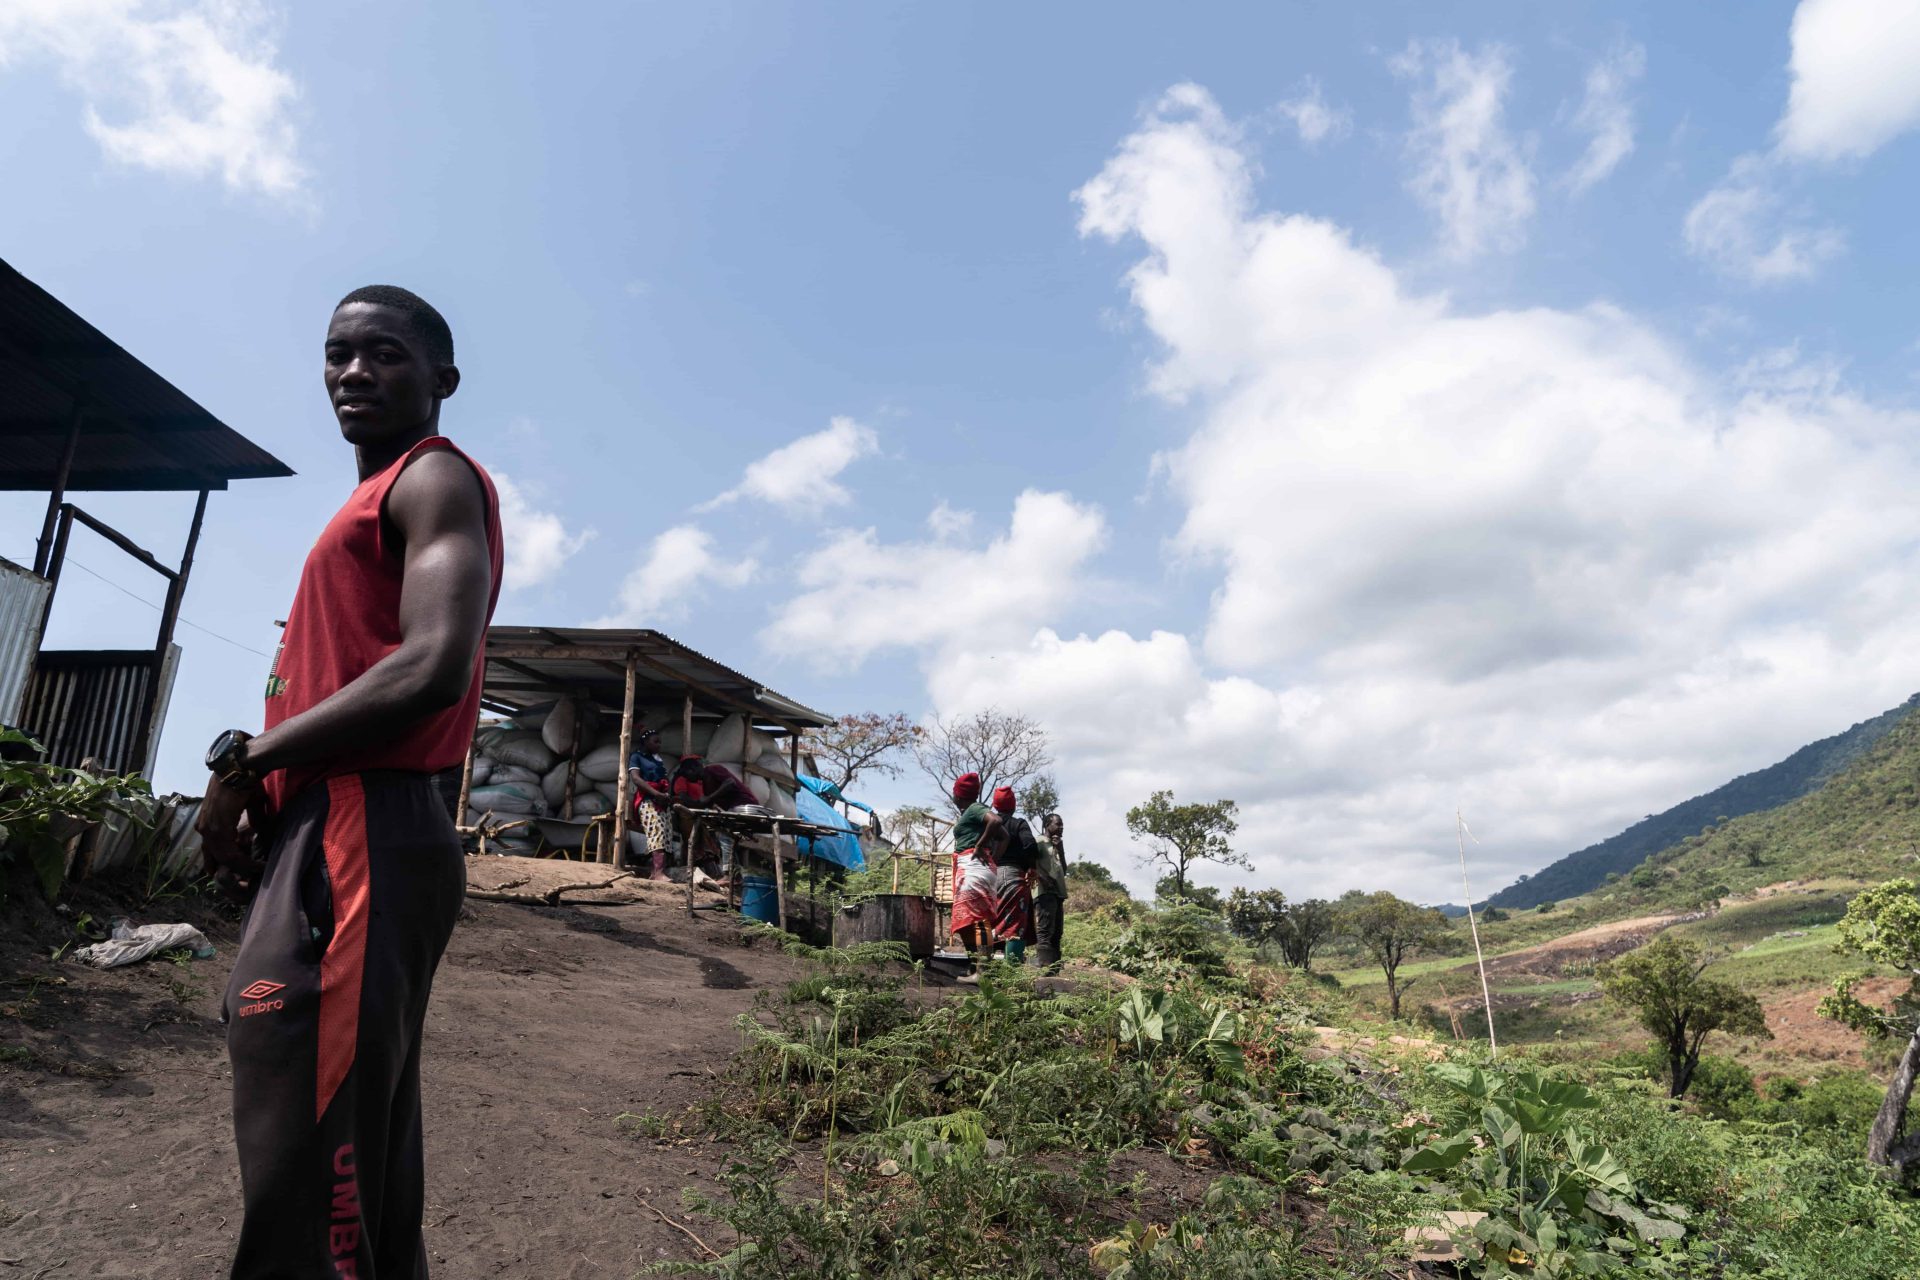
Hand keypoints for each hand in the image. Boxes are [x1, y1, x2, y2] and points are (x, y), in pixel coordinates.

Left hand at [196, 775, 263, 895]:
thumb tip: (259, 830)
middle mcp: (204, 829)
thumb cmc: (245, 781)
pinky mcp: (218, 830)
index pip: (212, 850)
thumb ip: (252, 819)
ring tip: (257, 873)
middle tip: (246, 880)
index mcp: (208, 823)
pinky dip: (244, 863)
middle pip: (215, 859)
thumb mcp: (249, 804)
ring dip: (241, 869)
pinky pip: (230, 855)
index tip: (239, 871)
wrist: (241, 767)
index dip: (225, 862)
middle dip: (231, 871)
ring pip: (223, 860)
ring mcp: (209, 830)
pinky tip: (257, 866)